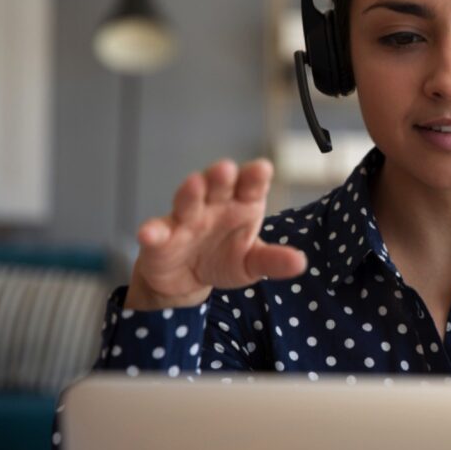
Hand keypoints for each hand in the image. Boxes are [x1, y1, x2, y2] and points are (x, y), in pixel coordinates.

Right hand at [124, 158, 306, 310]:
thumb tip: (301, 263)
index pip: (251, 185)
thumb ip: (274, 261)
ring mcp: (185, 219)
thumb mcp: (253, 263)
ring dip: (190, 192)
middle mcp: (214, 204)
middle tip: (227, 168)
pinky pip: (156, 232)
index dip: (255, 176)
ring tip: (194, 184)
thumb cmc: (226, 259)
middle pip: (218, 185)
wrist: (188, 280)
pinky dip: (152, 231)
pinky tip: (149, 233)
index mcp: (242, 204)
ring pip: (187, 200)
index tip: (262, 169)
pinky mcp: (160, 238)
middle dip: (221, 175)